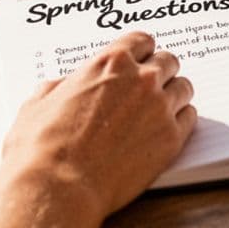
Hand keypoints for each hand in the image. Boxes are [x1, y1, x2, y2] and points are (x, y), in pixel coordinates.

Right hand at [0, 31, 195, 227]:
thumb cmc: (42, 148)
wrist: (59, 187)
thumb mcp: (38, 102)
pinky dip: (181, 120)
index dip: (141, 51)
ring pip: (183, 87)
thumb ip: (59, 86)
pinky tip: (167, 128)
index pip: (142, 40)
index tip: (140, 59)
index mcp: (110, 63)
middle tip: (151, 85)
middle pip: (168, 61)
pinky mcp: (171, 139)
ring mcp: (160, 108)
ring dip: (173, 94)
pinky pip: (190, 117)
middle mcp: (141, 79)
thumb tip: (64, 87)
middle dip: (160, 71)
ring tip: (161, 107)